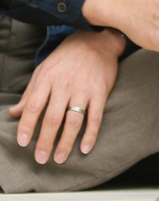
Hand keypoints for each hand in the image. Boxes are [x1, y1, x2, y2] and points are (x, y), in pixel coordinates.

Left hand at [8, 29, 123, 163]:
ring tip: (60, 158)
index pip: (33, 106)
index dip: (27, 126)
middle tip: (41, 158)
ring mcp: (84, 90)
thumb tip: (14, 113)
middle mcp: (64, 85)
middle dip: (45, 141)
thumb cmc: (67, 57)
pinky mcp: (101, 92)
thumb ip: (30, 93)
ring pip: (73, 121)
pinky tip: (85, 148)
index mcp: (47, 79)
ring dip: (66, 142)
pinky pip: (96, 117)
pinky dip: (91, 134)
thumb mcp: (44, 70)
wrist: (97, 41)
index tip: (23, 143)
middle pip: (52, 118)